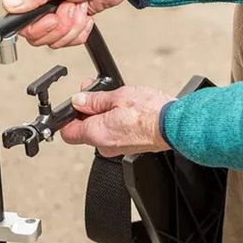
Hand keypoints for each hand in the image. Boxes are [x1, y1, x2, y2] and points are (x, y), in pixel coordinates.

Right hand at [2, 0, 133, 48]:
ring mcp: (52, 13)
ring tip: (80, 7)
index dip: (38, 26)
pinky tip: (86, 15)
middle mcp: (38, 1)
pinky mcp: (67, 23)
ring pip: (54, 40)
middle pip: (37, 36)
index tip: (53, 18)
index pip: (19, 22)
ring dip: (73, 27)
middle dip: (61, 26)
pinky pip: (67, 41)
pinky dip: (81, 31)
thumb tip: (9, 5)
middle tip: (72, 8)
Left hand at [61, 80, 175, 156]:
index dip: (68, 117)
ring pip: (100, 131)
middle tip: (94, 94)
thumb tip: (78, 100)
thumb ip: (94, 100)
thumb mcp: (118, 96)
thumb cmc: (150, 113)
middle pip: (84, 130)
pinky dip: (114, 122)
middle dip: (87, 111)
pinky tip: (124, 110)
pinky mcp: (128, 147)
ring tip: (114, 99)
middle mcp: (104, 146)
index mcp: (96, 134)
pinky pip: (113, 134)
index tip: (74, 105)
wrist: (174, 126)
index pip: (68, 132)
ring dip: (102, 114)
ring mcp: (116, 149)